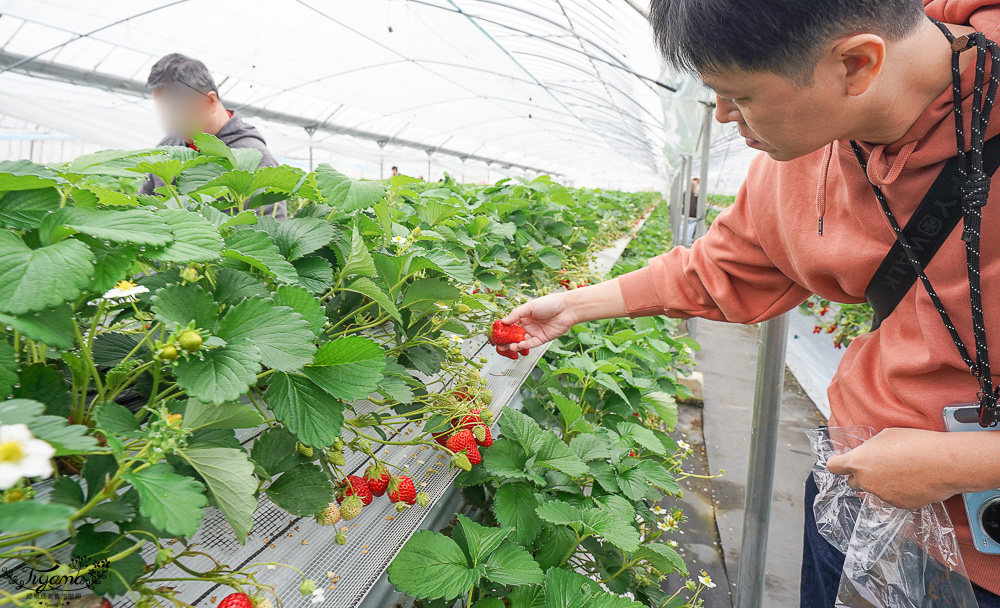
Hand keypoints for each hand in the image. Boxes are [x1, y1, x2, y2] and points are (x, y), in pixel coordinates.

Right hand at [497, 292, 578, 351]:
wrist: (567, 309)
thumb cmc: (550, 303)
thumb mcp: (529, 306)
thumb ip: (516, 314)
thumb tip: (504, 321)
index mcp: (524, 316)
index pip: (511, 324)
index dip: (504, 329)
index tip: (496, 334)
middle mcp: (529, 325)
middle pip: (515, 335)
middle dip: (507, 340)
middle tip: (499, 345)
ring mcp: (535, 332)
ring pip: (522, 341)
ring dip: (515, 344)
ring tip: (509, 347)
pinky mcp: (543, 339)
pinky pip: (532, 344)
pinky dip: (525, 345)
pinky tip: (520, 345)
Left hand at [826, 427, 957, 509]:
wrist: (944, 463)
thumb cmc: (916, 443)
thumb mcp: (885, 435)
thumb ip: (870, 447)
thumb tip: (869, 453)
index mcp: (858, 461)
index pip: (833, 466)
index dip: (836, 464)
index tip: (840, 462)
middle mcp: (866, 481)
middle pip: (852, 482)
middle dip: (859, 475)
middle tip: (875, 466)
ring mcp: (882, 495)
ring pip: (875, 490)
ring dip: (881, 483)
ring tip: (902, 470)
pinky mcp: (899, 505)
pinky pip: (893, 498)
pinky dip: (898, 491)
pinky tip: (912, 480)